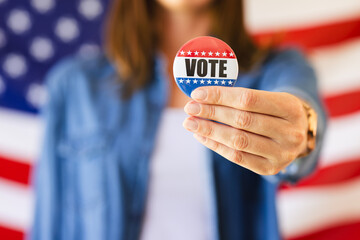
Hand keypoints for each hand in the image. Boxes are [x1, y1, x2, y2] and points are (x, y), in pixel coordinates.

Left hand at [183, 87, 308, 174]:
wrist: (298, 135)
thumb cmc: (275, 112)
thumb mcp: (267, 98)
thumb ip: (239, 98)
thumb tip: (201, 98)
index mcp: (290, 107)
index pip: (248, 99)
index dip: (220, 96)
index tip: (198, 94)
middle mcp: (290, 132)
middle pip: (242, 120)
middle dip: (211, 113)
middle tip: (189, 108)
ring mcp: (281, 154)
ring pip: (238, 141)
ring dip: (209, 131)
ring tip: (190, 123)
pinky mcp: (270, 169)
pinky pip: (237, 157)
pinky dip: (216, 146)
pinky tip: (201, 136)